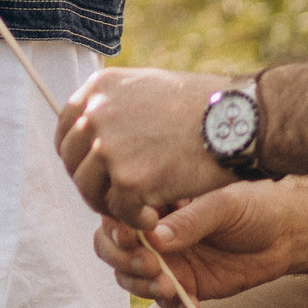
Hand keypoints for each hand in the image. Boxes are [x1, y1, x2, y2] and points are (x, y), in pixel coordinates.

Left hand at [55, 65, 234, 227]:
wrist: (240, 119)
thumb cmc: (205, 105)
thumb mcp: (149, 87)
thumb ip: (117, 105)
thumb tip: (94, 128)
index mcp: (99, 89)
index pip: (67, 129)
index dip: (79, 155)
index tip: (95, 170)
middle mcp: (96, 115)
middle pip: (73, 162)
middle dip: (93, 183)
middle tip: (118, 196)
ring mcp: (109, 148)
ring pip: (90, 191)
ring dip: (112, 205)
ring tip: (139, 208)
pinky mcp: (129, 180)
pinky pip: (120, 213)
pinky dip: (137, 220)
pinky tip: (156, 217)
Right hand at [94, 180, 300, 307]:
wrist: (286, 236)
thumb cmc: (254, 206)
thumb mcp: (223, 205)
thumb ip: (189, 221)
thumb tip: (154, 239)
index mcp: (156, 201)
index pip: (116, 213)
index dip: (116, 228)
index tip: (132, 236)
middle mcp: (153, 231)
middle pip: (111, 247)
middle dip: (124, 259)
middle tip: (152, 265)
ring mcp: (166, 259)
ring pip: (129, 276)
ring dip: (142, 285)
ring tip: (172, 287)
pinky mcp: (184, 284)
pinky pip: (163, 302)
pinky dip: (171, 306)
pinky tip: (192, 303)